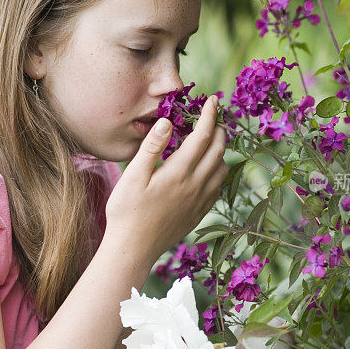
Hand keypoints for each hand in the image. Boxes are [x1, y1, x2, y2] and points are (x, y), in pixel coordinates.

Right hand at [105, 95, 227, 262]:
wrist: (133, 249)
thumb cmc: (126, 211)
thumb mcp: (133, 175)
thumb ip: (152, 146)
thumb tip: (168, 122)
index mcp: (179, 172)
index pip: (203, 136)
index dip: (210, 115)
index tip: (213, 100)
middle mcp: (196, 185)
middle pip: (219, 149)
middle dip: (219, 128)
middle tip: (213, 116)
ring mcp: (200, 200)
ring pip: (223, 167)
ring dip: (221, 150)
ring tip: (210, 139)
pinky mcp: (200, 212)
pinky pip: (219, 186)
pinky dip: (219, 170)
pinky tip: (208, 168)